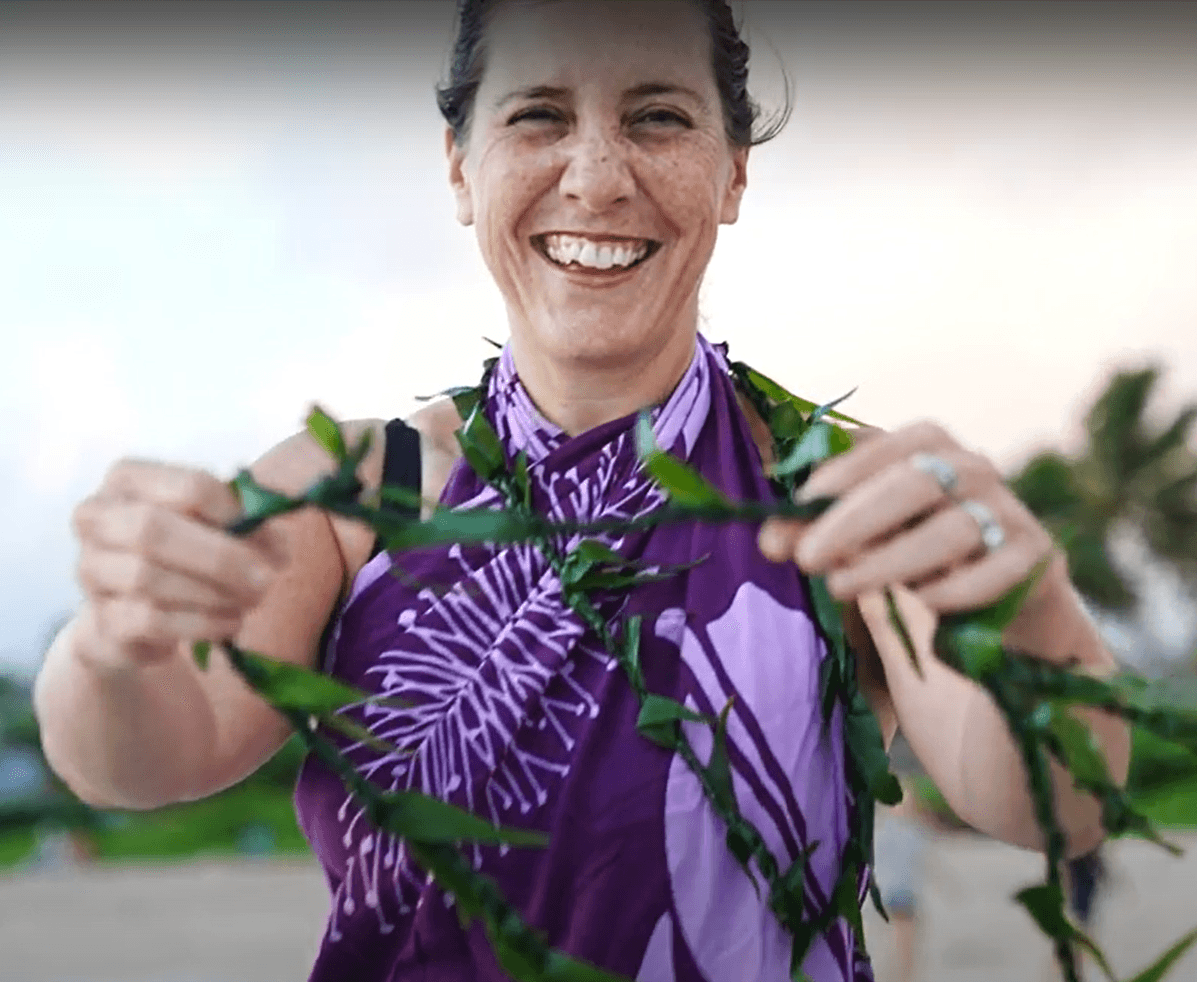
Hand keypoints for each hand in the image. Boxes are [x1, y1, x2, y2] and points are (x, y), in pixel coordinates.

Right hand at [71, 460, 287, 671]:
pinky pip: (151, 620)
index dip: (235, 514)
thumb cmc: (187, 553)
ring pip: (149, 578)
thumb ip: (251, 527)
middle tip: (265, 580)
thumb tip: (276, 549)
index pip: (189, 486)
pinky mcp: (100, 619)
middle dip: (220, 558)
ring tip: (250, 601)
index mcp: (129, 479)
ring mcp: (91, 569)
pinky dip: (202, 623)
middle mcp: (97, 517)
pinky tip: (230, 622)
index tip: (265, 537)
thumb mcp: (221, 527)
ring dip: (214, 593)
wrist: (137, 617)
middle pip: (153, 529)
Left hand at [758, 421, 1056, 619]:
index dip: (832, 478)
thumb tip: (769, 538)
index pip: (877, 447)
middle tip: (804, 558)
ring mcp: (1007, 509)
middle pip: (910, 484)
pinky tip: (918, 606)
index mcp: (925, 445)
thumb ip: (819, 526)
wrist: (1005, 598)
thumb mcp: (868, 530)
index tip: (790, 513)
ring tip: (839, 588)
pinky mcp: (1035, 556)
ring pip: (950, 530)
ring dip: (889, 560)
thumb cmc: (918, 549)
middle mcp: (971, 466)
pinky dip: (953, 589)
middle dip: (851, 521)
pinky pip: (995, 571)